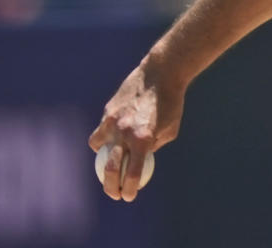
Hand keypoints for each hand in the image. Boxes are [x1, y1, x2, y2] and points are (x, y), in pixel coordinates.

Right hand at [88, 63, 184, 201]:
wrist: (160, 74)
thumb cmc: (171, 103)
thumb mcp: (170, 130)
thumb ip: (153, 146)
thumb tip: (141, 161)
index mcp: (143, 138)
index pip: (132, 173)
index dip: (129, 189)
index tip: (128, 196)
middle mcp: (124, 131)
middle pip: (111, 168)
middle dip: (110, 186)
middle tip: (114, 193)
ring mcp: (113, 121)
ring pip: (100, 149)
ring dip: (103, 160)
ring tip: (111, 165)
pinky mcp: (107, 111)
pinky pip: (101, 131)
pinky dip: (104, 139)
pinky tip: (110, 142)